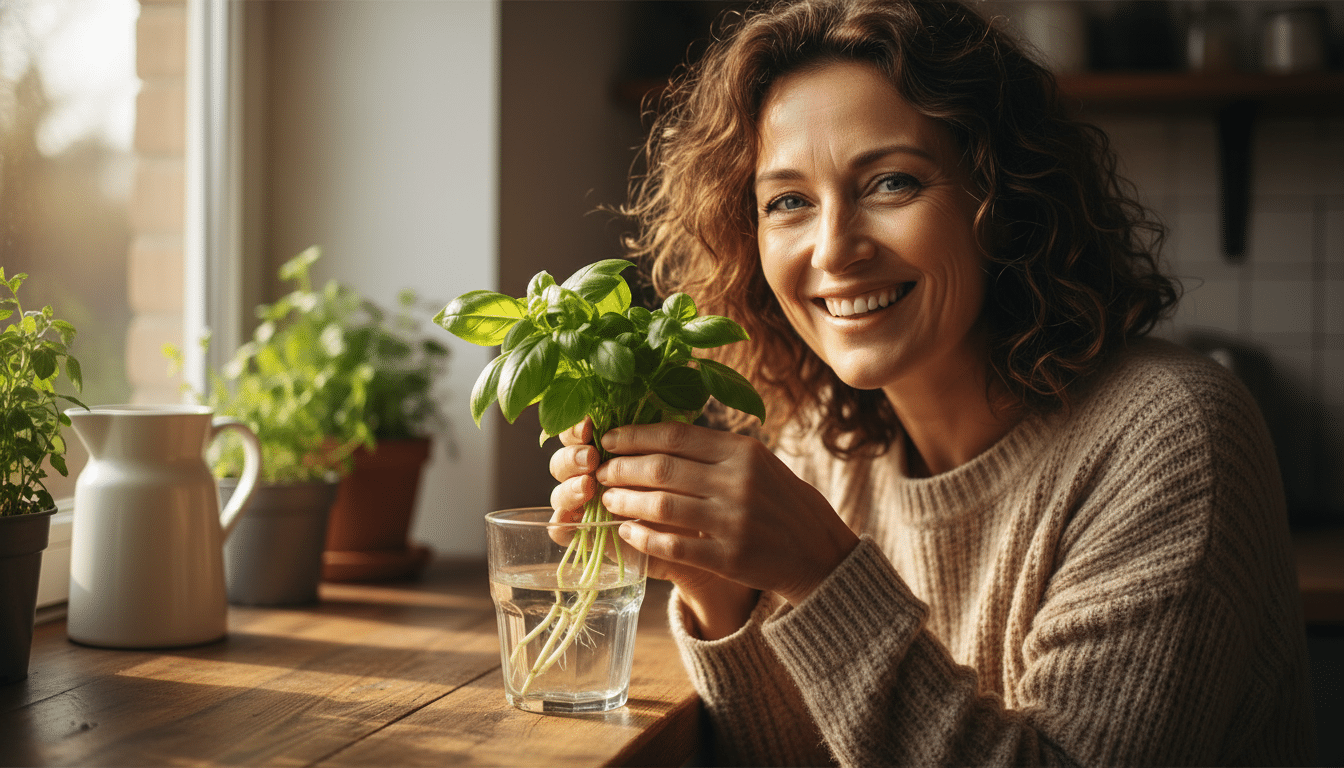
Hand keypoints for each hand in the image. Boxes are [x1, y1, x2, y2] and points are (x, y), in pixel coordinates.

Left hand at [594, 420, 858, 607]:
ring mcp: (734, 521)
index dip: (634, 436)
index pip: (675, 435)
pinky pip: (673, 545)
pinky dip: (644, 538)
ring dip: (626, 502)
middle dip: (621, 469)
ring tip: (607, 501)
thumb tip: (655, 437)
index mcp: (743, 451)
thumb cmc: (780, 502)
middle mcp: (738, 481)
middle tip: (600, 472)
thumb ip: (713, 451)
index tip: (608, 438)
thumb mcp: (757, 463)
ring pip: (661, 506)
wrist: (819, 552)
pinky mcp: (730, 557)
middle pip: (661, 469)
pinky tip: (627, 532)